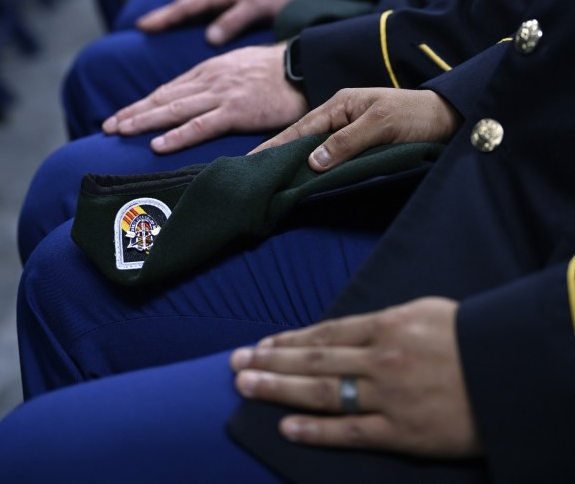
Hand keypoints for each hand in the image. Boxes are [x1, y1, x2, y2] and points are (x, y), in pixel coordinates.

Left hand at [102, 44, 307, 152]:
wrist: (305, 67)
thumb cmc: (276, 72)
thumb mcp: (239, 67)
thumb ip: (217, 80)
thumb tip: (197, 96)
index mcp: (210, 69)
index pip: (169, 89)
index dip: (143, 103)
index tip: (121, 116)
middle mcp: (210, 79)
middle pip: (164, 98)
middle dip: (133, 112)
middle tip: (107, 127)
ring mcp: (222, 94)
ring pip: (174, 110)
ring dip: (144, 121)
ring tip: (119, 132)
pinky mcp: (237, 111)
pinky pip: (201, 126)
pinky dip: (177, 135)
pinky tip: (158, 144)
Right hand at [136, 0, 321, 44]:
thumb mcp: (260, 3)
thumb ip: (235, 19)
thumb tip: (209, 38)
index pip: (187, 5)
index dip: (164, 16)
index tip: (142, 25)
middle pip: (186, 5)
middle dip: (163, 16)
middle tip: (140, 27)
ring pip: (196, 7)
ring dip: (176, 17)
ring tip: (157, 27)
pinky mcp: (238, 1)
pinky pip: (209, 11)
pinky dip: (194, 18)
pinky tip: (194, 23)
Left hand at [231, 298, 481, 457]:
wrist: (506, 372)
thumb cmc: (468, 336)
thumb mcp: (423, 311)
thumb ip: (382, 320)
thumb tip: (347, 330)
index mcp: (385, 325)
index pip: (325, 334)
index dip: (289, 340)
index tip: (262, 343)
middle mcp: (379, 358)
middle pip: (313, 361)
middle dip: (270, 361)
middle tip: (235, 363)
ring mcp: (387, 396)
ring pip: (322, 392)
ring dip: (279, 389)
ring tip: (245, 386)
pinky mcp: (401, 431)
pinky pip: (351, 431)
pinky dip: (316, 430)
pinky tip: (286, 426)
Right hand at [251, 88, 459, 169]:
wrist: (448, 118)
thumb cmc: (416, 116)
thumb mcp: (381, 124)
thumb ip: (347, 141)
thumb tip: (312, 161)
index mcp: (340, 104)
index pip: (301, 128)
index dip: (276, 145)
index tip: (252, 160)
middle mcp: (340, 116)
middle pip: (302, 137)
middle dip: (276, 154)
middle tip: (251, 173)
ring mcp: (348, 130)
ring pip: (315, 148)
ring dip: (294, 162)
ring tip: (269, 179)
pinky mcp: (359, 144)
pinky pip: (330, 156)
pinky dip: (314, 168)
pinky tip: (303, 178)